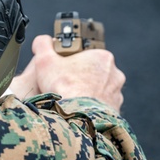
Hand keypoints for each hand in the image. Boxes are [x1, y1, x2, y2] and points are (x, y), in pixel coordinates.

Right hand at [8, 35, 124, 111]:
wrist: (78, 117)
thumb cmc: (64, 87)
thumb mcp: (45, 60)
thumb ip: (43, 45)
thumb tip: (42, 41)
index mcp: (102, 57)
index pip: (87, 55)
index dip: (72, 61)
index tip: (62, 68)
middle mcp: (115, 74)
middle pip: (94, 73)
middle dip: (81, 78)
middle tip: (65, 85)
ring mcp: (117, 94)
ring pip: (99, 91)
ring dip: (88, 94)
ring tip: (71, 99)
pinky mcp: (116, 110)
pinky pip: (102, 108)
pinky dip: (92, 109)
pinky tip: (80, 111)